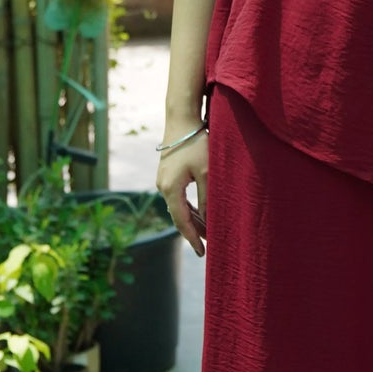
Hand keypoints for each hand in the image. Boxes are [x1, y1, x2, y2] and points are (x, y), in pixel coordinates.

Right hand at [156, 130, 209, 257]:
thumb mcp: (207, 172)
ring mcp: (164, 180)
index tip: (202, 253)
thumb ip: (208, 199)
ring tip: (207, 233)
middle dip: (194, 231)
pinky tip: (200, 214)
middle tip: (209, 246)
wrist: (182, 119)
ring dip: (193, 220)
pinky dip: (189, 208)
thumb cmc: (196, 144)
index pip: (181, 221)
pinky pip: (178, 197)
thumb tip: (209, 221)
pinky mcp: (168, 173)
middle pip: (179, 216)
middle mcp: (163, 186)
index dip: (192, 238)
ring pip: (179, 207)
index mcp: (170, 189)